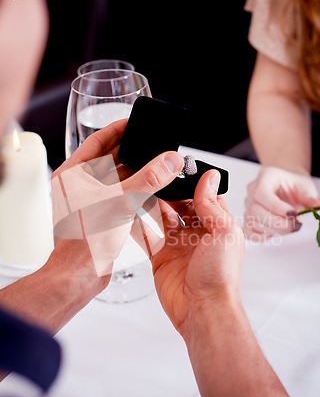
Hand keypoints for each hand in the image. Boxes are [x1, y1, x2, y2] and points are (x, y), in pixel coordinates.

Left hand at [50, 119, 184, 299]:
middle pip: (110, 159)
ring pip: (118, 179)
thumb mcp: (120, 202)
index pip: (97, 141)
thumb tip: (169, 161)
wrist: (81, 274)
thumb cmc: (84, 242)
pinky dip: (136, 192)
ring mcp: (90, 201)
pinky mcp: (101, 216)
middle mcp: (80, 186)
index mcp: (73, 175)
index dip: (118, 129)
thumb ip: (148, 179)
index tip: (135, 121)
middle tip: (153, 143)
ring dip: (138, 173)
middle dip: (133, 152)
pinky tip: (153, 189)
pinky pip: (122, 196)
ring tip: (158, 164)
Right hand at [136, 169, 244, 333]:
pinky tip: (131, 211)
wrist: (202, 309)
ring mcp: (177, 245)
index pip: (203, 197)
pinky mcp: (160, 258)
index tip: (177, 171)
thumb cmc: (220, 276)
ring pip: (162, 218)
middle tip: (154, 178)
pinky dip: (139, 225)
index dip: (191, 184)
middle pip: (180, 205)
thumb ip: (212, 205)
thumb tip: (209, 177)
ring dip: (152, 205)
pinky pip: (148, 237)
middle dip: (168, 193)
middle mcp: (197, 234)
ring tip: (141, 189)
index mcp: (216, 226)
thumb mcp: (223, 232)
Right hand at [243, 166, 319, 240]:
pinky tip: (275, 233)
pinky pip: (248, 231)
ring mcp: (248, 205)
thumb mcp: (304, 187)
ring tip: (289, 228)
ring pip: (252, 222)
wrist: (287, 186)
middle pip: (255, 210)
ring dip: (272, 230)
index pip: (262, 193)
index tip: (293, 214)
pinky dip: (261, 236)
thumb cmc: (293, 184)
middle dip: (277, 222)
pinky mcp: (248, 218)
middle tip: (294, 226)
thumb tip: (318, 207)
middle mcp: (252, 190)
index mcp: (265, 177)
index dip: (276, 207)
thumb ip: (309, 198)